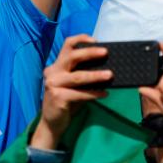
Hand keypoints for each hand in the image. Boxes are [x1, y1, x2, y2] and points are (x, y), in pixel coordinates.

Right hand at [30, 35, 109, 149]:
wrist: (53, 123)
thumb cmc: (66, 101)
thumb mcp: (73, 85)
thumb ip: (82, 74)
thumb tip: (105, 67)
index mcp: (56, 66)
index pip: (67, 46)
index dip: (80, 40)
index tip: (95, 40)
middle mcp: (52, 72)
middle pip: (71, 57)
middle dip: (89, 53)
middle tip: (106, 52)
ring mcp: (53, 84)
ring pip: (77, 77)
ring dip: (95, 75)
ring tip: (110, 75)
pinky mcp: (57, 97)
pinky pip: (79, 94)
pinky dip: (93, 93)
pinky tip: (104, 94)